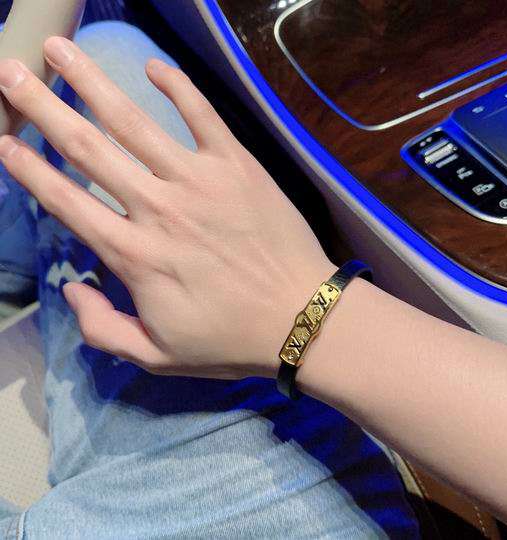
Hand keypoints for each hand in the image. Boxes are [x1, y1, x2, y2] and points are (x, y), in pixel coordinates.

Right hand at [0, 37, 334, 378]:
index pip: (66, 202)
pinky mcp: (237, 166)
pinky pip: (202, 115)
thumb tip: (71, 288)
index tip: (4, 141)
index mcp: (134, 254)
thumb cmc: (230, 340)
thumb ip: (102, 327)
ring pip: (134, 122)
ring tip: (60, 51)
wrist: (301, 317)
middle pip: (88, 149)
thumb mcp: (157, 355)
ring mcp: (198, 181)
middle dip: (43, 107)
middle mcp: (158, 208)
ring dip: (92, 82)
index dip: (29, 170)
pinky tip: (153, 65)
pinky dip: (177, 86)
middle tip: (12, 71)